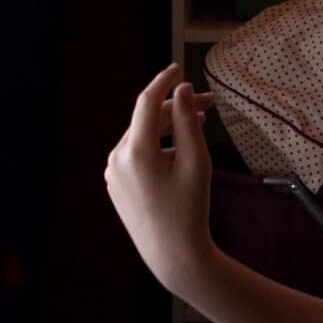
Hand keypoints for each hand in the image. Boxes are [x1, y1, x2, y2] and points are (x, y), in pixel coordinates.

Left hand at [105, 64, 217, 296]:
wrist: (173, 256)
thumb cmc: (190, 210)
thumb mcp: (196, 162)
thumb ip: (188, 121)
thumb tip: (182, 90)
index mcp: (135, 152)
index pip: (146, 101)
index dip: (163, 81)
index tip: (177, 67)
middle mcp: (117, 159)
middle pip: (146, 120)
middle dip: (176, 108)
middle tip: (209, 104)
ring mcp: (113, 173)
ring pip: (141, 137)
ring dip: (167, 128)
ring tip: (198, 127)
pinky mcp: (115, 184)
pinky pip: (135, 155)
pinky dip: (156, 147)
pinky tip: (179, 154)